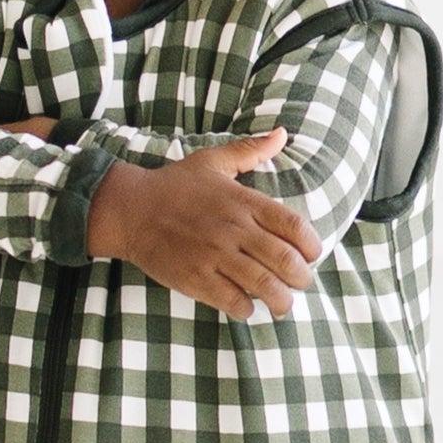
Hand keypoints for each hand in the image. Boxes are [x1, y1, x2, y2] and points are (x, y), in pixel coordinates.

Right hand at [85, 130, 317, 321]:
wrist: (130, 209)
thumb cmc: (174, 185)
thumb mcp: (213, 161)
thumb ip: (250, 150)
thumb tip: (283, 134)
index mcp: (243, 201)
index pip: (294, 226)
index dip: (311, 246)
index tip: (311, 254)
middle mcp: (234, 228)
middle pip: (285, 260)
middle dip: (301, 278)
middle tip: (299, 283)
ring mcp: (215, 255)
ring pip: (264, 285)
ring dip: (281, 300)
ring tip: (282, 304)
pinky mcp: (196, 278)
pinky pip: (233, 300)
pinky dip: (247, 309)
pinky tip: (247, 307)